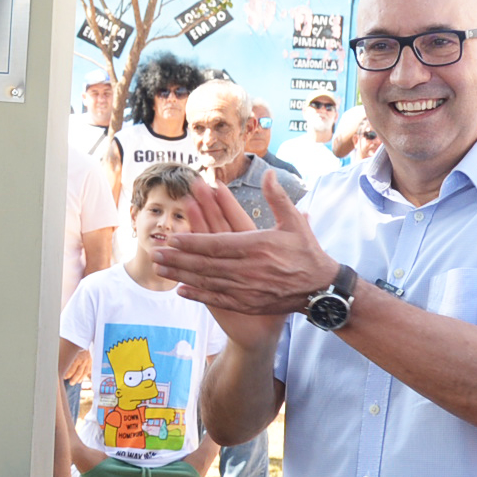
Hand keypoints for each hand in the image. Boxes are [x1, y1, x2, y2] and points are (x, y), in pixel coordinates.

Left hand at [150, 176, 334, 346]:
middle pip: (205, 263)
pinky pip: (218, 299)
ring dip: (181, 274)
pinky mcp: (248, 303)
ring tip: (160, 267)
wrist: (320, 289)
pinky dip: (198, 295)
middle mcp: (248, 269)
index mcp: (256, 246)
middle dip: (178, 258)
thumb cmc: (307, 253)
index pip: (217, 243)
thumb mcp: (295, 222)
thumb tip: (268, 173)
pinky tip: (181, 290)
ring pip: (207, 281)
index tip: (173, 238)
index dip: (192, 241)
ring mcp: (246, 289)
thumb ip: (279, 198)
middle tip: (156, 252)